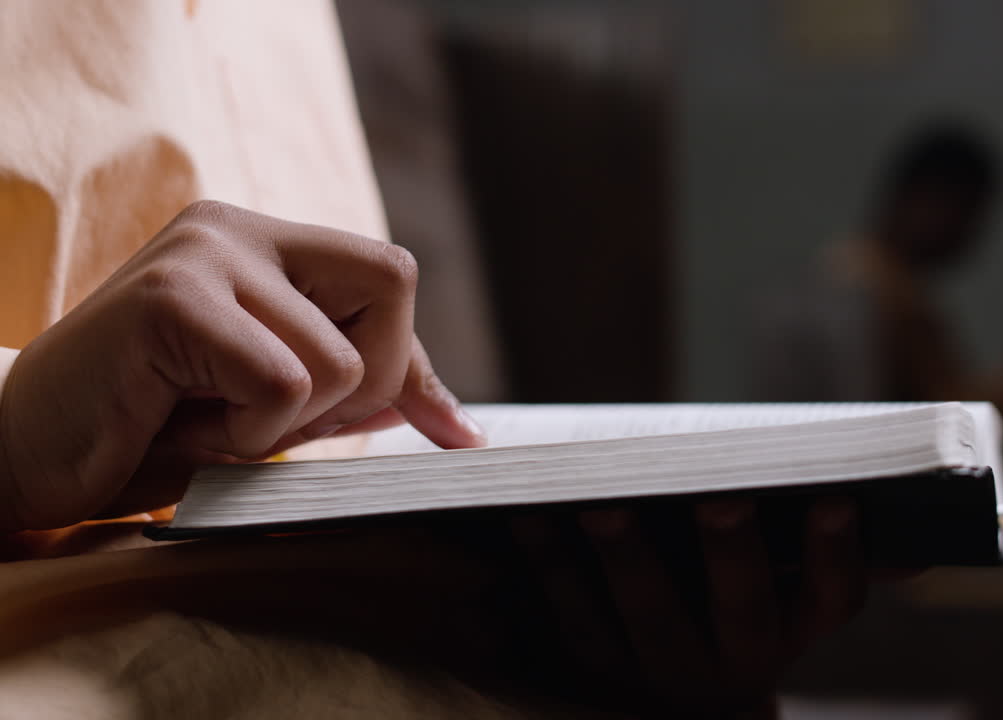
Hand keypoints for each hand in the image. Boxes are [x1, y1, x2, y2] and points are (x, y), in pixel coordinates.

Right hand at [0, 201, 484, 530]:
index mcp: (260, 241)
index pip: (390, 274)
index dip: (407, 358)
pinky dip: (247, 434)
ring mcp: (200, 252)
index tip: (441, 429)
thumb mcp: (277, 409)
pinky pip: (285, 384)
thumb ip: (358, 394)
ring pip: (339, 360)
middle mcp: (233, 227)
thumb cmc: (149, 430)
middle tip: (267, 418)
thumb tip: (462, 424)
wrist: (21, 455)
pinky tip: (181, 424)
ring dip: (282, 426)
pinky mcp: (172, 298)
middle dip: (359, 386)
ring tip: (205, 418)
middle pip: (392, 286)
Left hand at [511, 496, 865, 717]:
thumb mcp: (790, 593)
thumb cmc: (736, 602)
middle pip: (743, 606)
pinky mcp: (596, 666)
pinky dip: (551, 569)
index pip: (834, 597)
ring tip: (603, 502)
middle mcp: (737, 659)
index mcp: (794, 627)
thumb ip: (832, 562)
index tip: (839, 501)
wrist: (672, 701)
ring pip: (648, 616)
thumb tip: (916, 547)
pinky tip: (529, 516)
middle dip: (733, 552)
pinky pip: (574, 619)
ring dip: (625, 559)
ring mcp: (663, 669)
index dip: (840, 554)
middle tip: (721, 496)